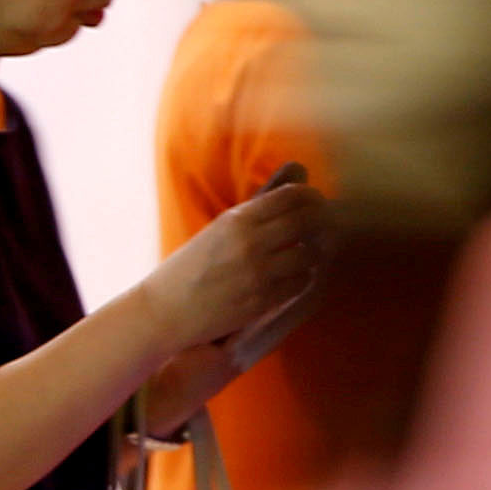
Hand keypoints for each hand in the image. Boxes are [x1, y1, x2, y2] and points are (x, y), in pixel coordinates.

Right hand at [154, 172, 327, 352]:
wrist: (164, 310)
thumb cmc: (190, 267)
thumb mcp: (218, 230)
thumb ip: (255, 211)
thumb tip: (295, 178)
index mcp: (237, 219)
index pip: (292, 195)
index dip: (312, 196)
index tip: (317, 201)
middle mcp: (249, 242)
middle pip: (307, 220)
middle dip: (323, 220)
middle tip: (326, 225)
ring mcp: (256, 273)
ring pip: (309, 254)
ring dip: (313, 253)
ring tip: (309, 253)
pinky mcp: (260, 302)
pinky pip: (299, 283)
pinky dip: (302, 278)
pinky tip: (295, 276)